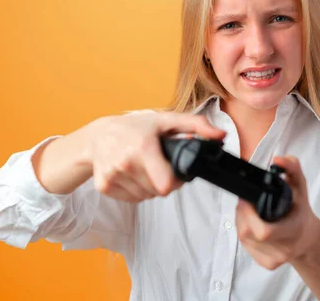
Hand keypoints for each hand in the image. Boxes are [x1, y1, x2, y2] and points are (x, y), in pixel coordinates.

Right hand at [80, 111, 225, 201]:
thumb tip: (221, 136)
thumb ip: (196, 126)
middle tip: (157, 165)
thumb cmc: (135, 128)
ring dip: (150, 187)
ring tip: (144, 168)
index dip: (175, 180)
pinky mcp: (104, 186)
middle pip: (158, 192)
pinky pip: (132, 199)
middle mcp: (126, 163)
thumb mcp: (166, 120)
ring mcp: (113, 176)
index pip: (167, 185)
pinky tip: (133, 174)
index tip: (173, 168)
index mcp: (143, 148)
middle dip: (163, 181)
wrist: (97, 136)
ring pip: (145, 196)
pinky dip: (136, 190)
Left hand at [235, 156, 319, 269]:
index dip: (249, 215)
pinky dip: (244, 232)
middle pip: (248, 234)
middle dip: (242, 215)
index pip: (264, 231)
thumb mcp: (300, 185)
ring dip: (241, 222)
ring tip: (249, 211)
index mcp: (294, 230)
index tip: (247, 200)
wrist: (306, 236)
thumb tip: (278, 159)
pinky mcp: (266, 264)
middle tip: (245, 202)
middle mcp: (285, 248)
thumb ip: (291, 168)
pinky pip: (245, 247)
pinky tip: (251, 224)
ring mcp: (275, 259)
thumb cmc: (300, 209)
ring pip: (244, 239)